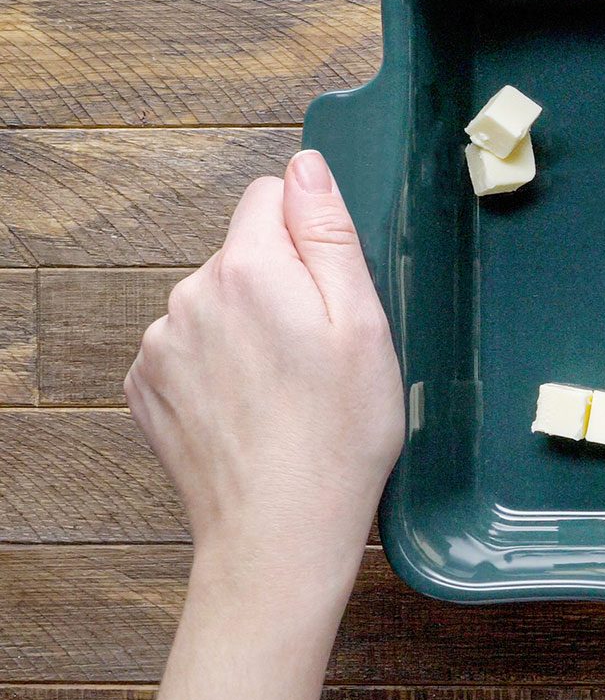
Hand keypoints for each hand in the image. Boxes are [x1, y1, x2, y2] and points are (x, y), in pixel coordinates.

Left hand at [124, 150, 402, 600]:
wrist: (278, 532)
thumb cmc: (338, 434)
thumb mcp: (362, 324)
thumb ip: (328, 234)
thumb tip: (304, 168)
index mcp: (248, 269)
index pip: (271, 198)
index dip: (311, 237)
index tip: (333, 292)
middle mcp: (189, 296)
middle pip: (243, 255)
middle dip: (280, 286)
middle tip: (320, 354)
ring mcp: (160, 345)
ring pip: (215, 304)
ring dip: (247, 329)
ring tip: (287, 391)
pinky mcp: (147, 388)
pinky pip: (190, 349)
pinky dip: (219, 369)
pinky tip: (253, 411)